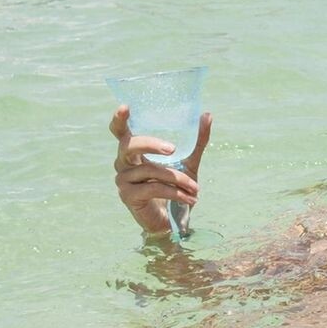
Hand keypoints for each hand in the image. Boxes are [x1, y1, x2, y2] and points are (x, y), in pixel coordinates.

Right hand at [110, 106, 211, 234]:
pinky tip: (190, 198)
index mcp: (134, 151)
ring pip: (150, 170)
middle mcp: (123, 163)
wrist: (173, 220)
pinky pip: (153, 188)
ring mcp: (123, 180)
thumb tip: (207, 115)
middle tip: (173, 149)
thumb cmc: (175, 188)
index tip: (125, 107)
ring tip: (195, 188)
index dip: (119, 120)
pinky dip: (175, 192)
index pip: (120, 132)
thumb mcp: (189, 162)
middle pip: (129, 145)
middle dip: (152, 144)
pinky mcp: (129, 196)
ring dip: (177, 178)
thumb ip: (196, 141)